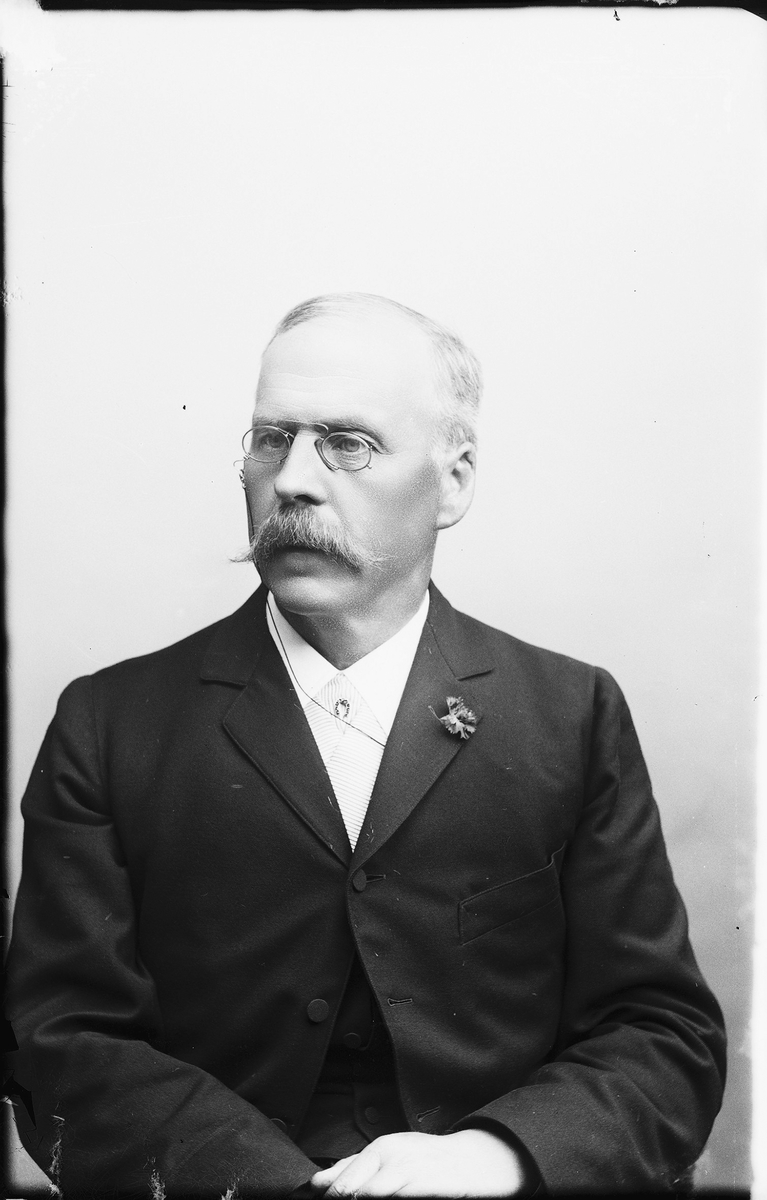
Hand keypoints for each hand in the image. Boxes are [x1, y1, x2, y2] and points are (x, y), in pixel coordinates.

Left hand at [309, 1129, 525, 1195]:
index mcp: (379, 1149)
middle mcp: (392, 1160)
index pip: (342, 1180)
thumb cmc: (423, 1159)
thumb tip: (317, 1183)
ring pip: (371, 1197)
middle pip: (353, 1191)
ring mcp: (409, 1176)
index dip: (329, 1197)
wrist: (468, 1162)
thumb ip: (352, 1167)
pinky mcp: (424, 1189)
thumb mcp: (387, 1155)